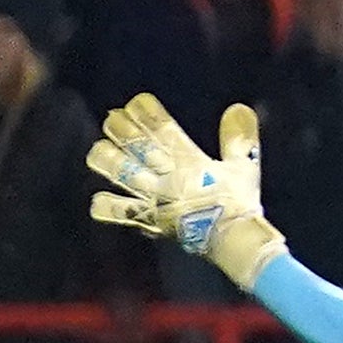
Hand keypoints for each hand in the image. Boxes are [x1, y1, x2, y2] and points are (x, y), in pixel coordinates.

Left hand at [87, 96, 287, 289]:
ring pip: (121, 174)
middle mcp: (165, 177)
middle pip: (136, 147)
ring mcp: (153, 199)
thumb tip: (238, 108)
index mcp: (189, 161)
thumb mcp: (245, 167)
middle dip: (121, 130)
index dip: (147, 114)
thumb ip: (239, 138)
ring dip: (107, 160)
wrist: (232, 240)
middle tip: (112, 119)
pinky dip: (107, 207)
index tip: (137, 102)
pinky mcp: (148, 221)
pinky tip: (97, 200)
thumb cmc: (239, 203)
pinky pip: (121, 212)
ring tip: (98, 149)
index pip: (162, 130)